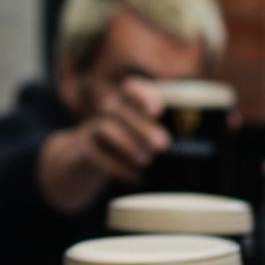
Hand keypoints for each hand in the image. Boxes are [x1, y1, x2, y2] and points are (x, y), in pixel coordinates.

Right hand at [38, 76, 166, 214]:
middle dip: (143, 126)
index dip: (144, 94)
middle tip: (163, 145)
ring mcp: (91, 130)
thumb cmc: (120, 149)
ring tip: (147, 161)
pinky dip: (117, 167)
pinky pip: (95, 154)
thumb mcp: (138, 137)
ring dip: (128, 144)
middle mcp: (106, 113)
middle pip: (121, 109)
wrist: (77, 162)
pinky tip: (136, 178)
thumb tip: (187, 152)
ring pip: (106, 127)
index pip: (130, 87)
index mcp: (124, 104)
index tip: (158, 111)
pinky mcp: (81, 151)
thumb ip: (160, 138)